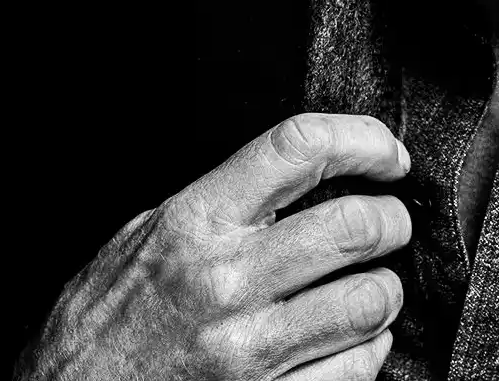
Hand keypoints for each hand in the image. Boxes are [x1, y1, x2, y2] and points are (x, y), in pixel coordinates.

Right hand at [17, 113, 412, 379]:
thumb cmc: (107, 319)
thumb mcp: (144, 236)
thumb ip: (217, 205)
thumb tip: (300, 173)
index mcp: (193, 222)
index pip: (298, 149)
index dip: (361, 140)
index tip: (385, 154)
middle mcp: (224, 281)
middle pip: (355, 226)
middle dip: (391, 220)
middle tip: (389, 222)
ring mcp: (250, 350)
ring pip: (371, 301)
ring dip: (383, 290)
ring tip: (366, 285)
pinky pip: (359, 369)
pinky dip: (368, 351)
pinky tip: (347, 341)